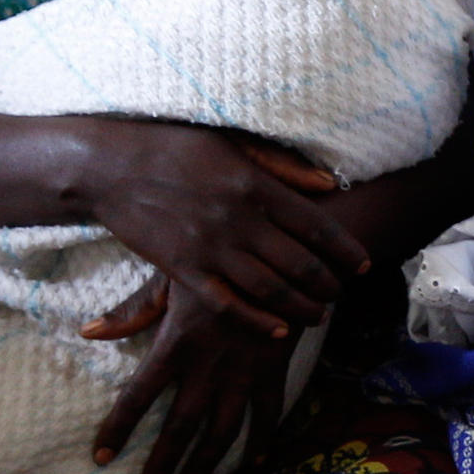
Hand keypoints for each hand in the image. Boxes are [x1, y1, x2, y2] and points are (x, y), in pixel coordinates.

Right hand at [77, 126, 363, 336]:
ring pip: (270, 289)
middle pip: (301, 264)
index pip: (317, 226)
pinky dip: (256, 321)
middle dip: (329, 284)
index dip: (346, 251)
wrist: (110, 166)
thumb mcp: (233, 144)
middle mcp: (239, 219)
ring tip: (319, 314)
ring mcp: (210, 247)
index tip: (364, 265)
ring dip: (302, 307)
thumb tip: (329, 184)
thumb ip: (282, 166)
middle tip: (341, 293)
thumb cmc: (175, 148)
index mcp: (256, 186)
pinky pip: (227, 304)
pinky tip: (277, 330)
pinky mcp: (182, 268)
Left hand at [84, 272, 303, 473]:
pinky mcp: (275, 372)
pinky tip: (250, 466)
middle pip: (178, 427)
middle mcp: (207, 367)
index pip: (137, 396)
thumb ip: (132, 310)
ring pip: (220, 432)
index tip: (100, 457)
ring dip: (204, 466)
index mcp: (176, 344)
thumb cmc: (220, 262)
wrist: (284, 256)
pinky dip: (259, 443)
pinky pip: (267, 416)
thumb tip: (88, 332)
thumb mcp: (170, 278)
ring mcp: (244, 373)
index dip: (117, 429)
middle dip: (162, 466)